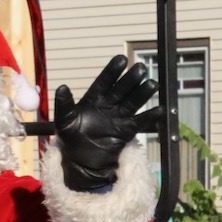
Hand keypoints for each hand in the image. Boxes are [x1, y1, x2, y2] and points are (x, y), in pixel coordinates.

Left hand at [54, 55, 159, 191]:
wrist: (81, 161)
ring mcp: (119, 117)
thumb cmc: (70, 139)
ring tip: (152, 84)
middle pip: (122, 89)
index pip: (104, 82)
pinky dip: (149, 117)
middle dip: (131, 79)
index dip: (112, 71)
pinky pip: (140, 122)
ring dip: (143, 94)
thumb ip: (64, 105)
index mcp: (93, 99)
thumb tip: (61, 87)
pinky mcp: (126, 131)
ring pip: (133, 102)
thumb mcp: (64, 121)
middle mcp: (109, 105)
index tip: (121, 59)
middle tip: (141, 68)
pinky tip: (159, 110)